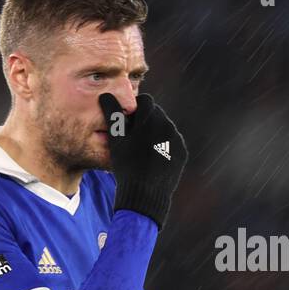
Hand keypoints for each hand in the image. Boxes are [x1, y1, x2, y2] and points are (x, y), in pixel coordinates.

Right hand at [99, 92, 187, 229]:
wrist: (146, 194)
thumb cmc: (126, 164)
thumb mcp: (116, 139)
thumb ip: (112, 113)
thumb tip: (106, 95)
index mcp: (151, 118)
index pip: (145, 101)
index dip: (134, 109)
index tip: (128, 121)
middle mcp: (168, 125)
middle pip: (156, 113)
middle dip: (146, 120)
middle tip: (133, 135)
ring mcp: (177, 139)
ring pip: (165, 127)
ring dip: (155, 132)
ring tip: (142, 149)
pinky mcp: (182, 152)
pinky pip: (172, 142)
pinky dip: (163, 145)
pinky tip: (152, 158)